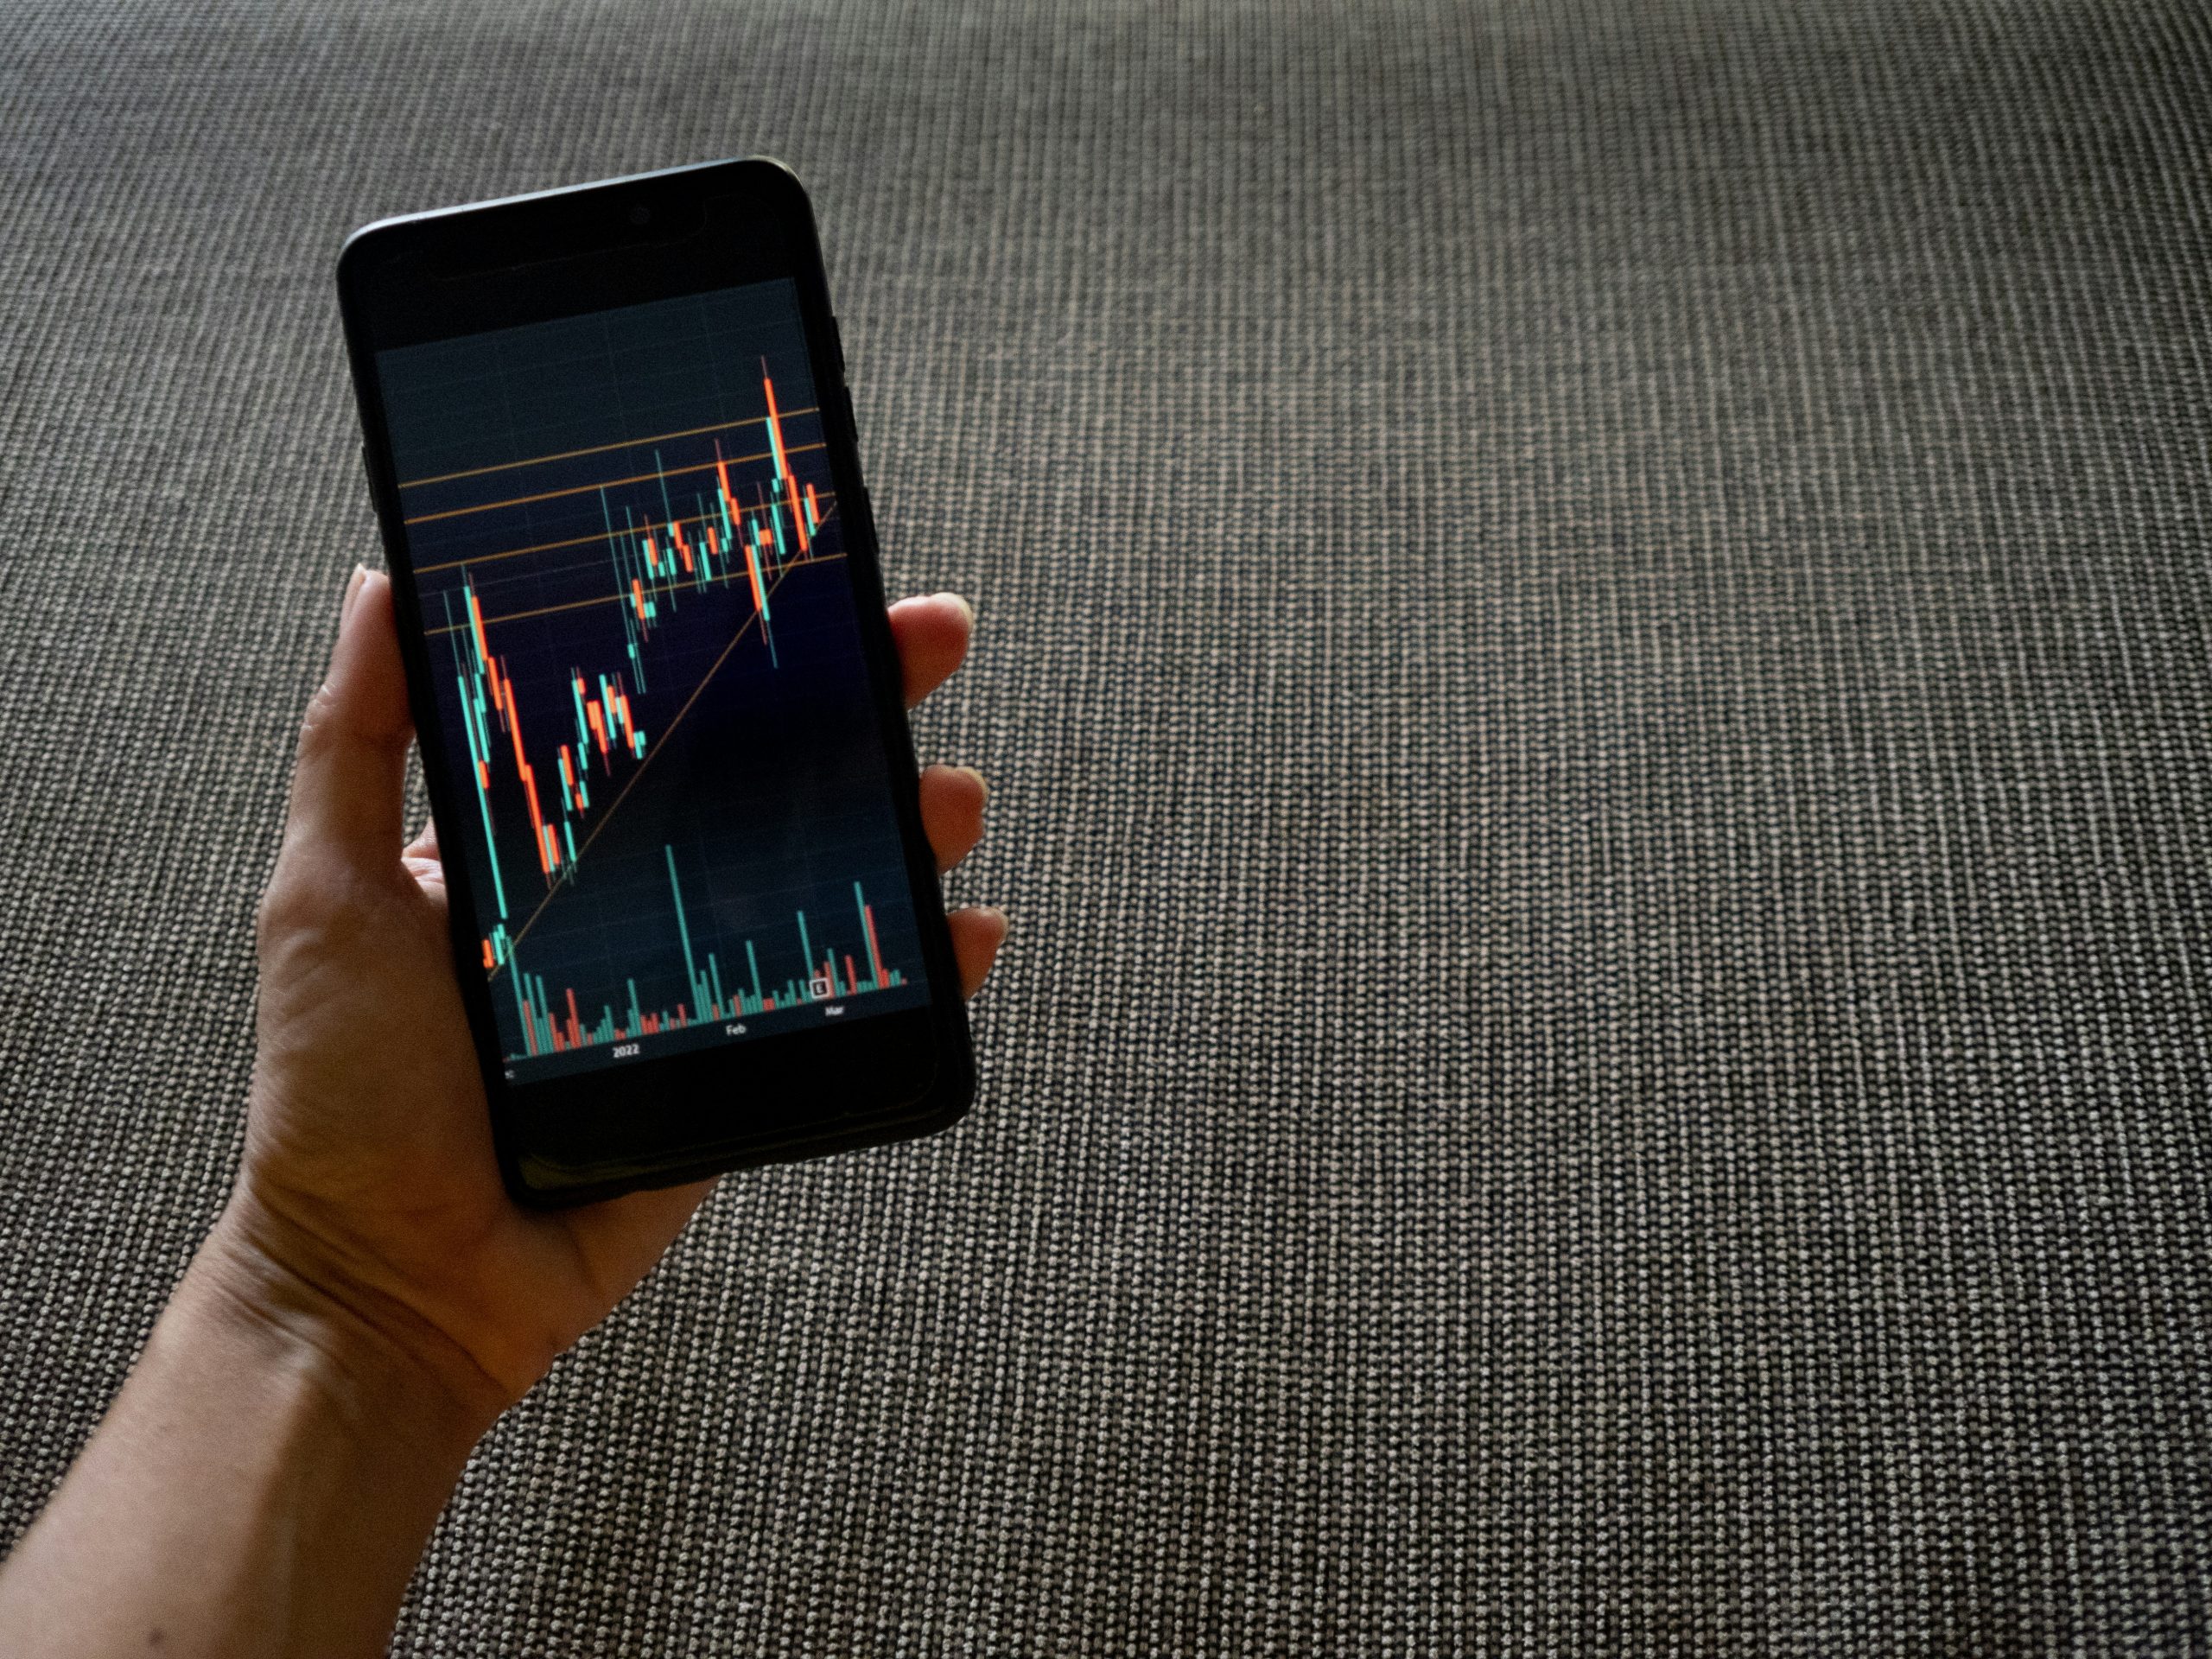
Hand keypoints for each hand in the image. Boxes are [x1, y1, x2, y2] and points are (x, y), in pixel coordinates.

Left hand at [215, 566, 1003, 1425]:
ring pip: (835, 878)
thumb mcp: (325, 895)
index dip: (736, 639)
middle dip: (863, 700)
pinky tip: (969, 930)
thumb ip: (356, 746)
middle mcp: (638, 894)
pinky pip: (857, 1001)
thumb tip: (378, 586)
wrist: (398, 1287)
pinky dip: (928, 964)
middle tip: (930, 636)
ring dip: (913, 823)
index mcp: (547, 840)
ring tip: (952, 796)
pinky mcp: (753, 1068)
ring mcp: (704, 980)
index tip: (802, 569)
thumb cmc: (342, 1095)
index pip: (662, 709)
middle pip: (774, 774)